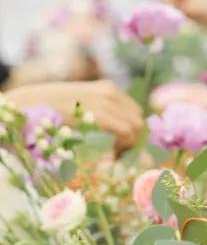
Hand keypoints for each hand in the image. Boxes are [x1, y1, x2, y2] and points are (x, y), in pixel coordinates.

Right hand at [9, 80, 142, 149]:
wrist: (30, 104)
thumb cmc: (51, 111)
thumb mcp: (81, 109)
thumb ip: (102, 120)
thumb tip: (127, 141)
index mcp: (108, 89)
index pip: (135, 113)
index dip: (130, 133)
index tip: (116, 146)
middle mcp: (111, 92)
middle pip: (138, 120)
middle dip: (131, 140)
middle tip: (113, 154)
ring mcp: (107, 101)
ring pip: (136, 128)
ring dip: (127, 145)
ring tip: (107, 155)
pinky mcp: (101, 113)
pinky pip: (126, 132)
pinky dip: (121, 146)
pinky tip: (106, 154)